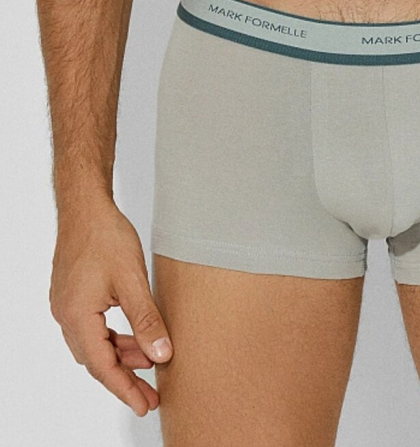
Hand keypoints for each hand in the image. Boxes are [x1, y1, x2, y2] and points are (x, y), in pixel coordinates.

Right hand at [49, 197, 172, 416]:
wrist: (86, 207)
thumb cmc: (105, 236)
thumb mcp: (132, 280)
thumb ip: (146, 320)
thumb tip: (161, 355)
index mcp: (77, 317)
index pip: (102, 366)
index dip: (125, 389)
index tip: (145, 405)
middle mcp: (66, 316)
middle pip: (96, 359)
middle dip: (124, 378)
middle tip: (151, 396)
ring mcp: (67, 306)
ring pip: (95, 344)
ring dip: (120, 355)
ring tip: (149, 364)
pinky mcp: (73, 295)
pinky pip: (92, 328)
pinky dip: (113, 336)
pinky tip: (133, 336)